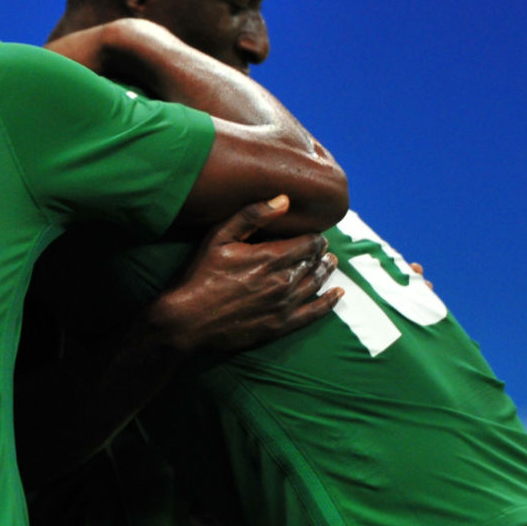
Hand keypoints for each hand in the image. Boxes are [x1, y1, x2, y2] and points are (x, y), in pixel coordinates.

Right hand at [146, 194, 341, 354]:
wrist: (188, 321)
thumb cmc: (200, 275)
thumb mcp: (219, 237)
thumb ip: (252, 215)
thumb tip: (285, 199)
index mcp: (270, 257)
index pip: (306, 243)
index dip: (315, 237)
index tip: (316, 235)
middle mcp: (283, 281)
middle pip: (313, 263)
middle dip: (320, 253)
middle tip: (324, 249)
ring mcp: (284, 305)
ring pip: (315, 284)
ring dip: (325, 272)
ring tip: (331, 264)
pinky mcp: (280, 326)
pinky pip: (313, 313)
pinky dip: (328, 303)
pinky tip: (337, 296)